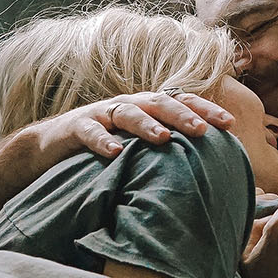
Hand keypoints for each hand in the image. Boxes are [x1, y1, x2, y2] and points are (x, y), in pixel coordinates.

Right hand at [0, 91, 233, 188]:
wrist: (47, 150)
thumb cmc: (102, 153)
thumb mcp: (137, 151)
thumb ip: (166, 154)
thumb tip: (209, 174)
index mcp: (147, 109)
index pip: (181, 102)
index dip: (205, 110)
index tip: (230, 125)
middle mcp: (127, 106)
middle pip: (160, 103)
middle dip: (184, 115)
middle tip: (204, 130)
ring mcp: (101, 114)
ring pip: (128, 113)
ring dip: (147, 124)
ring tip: (164, 138)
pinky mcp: (75, 127)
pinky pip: (90, 131)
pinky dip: (102, 140)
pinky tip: (114, 153)